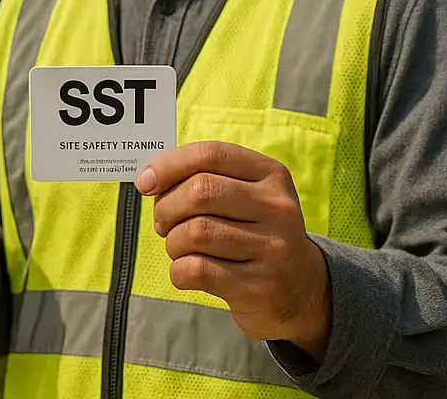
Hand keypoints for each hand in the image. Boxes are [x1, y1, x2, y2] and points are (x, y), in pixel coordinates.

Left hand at [137, 141, 330, 357]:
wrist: (300, 291)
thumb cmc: (252, 233)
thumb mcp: (243, 197)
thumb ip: (201, 179)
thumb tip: (148, 179)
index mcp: (271, 175)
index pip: (211, 155)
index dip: (168, 165)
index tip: (145, 183)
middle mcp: (279, 209)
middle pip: (200, 191)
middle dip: (167, 208)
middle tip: (163, 223)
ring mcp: (274, 249)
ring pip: (194, 232)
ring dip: (173, 242)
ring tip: (181, 248)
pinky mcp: (260, 287)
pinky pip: (196, 270)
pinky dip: (178, 271)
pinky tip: (188, 272)